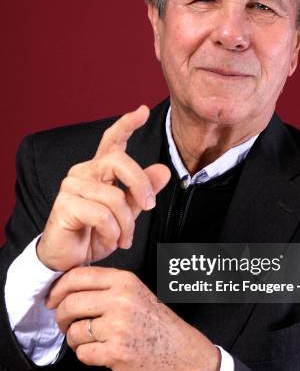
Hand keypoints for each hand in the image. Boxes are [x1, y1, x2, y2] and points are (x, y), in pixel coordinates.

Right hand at [37, 106, 170, 270]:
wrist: (69, 260)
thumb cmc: (95, 234)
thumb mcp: (126, 213)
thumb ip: (142, 191)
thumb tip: (164, 170)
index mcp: (99, 170)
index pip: (112, 140)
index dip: (127, 124)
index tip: (142, 111)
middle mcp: (83, 172)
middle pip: (120, 161)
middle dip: (140, 185)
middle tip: (148, 208)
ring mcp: (71, 186)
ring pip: (115, 197)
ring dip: (126, 224)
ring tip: (122, 239)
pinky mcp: (64, 205)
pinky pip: (101, 215)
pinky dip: (112, 233)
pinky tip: (108, 241)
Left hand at [46, 266, 220, 370]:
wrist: (181, 351)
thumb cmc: (157, 323)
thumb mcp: (135, 292)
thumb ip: (106, 286)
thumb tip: (68, 288)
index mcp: (124, 281)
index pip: (77, 277)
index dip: (58, 289)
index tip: (53, 300)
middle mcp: (120, 300)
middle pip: (70, 303)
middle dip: (60, 317)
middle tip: (65, 324)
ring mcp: (118, 326)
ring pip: (74, 331)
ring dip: (74, 339)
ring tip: (88, 341)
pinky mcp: (116, 352)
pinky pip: (83, 353)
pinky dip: (86, 355)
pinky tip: (100, 352)